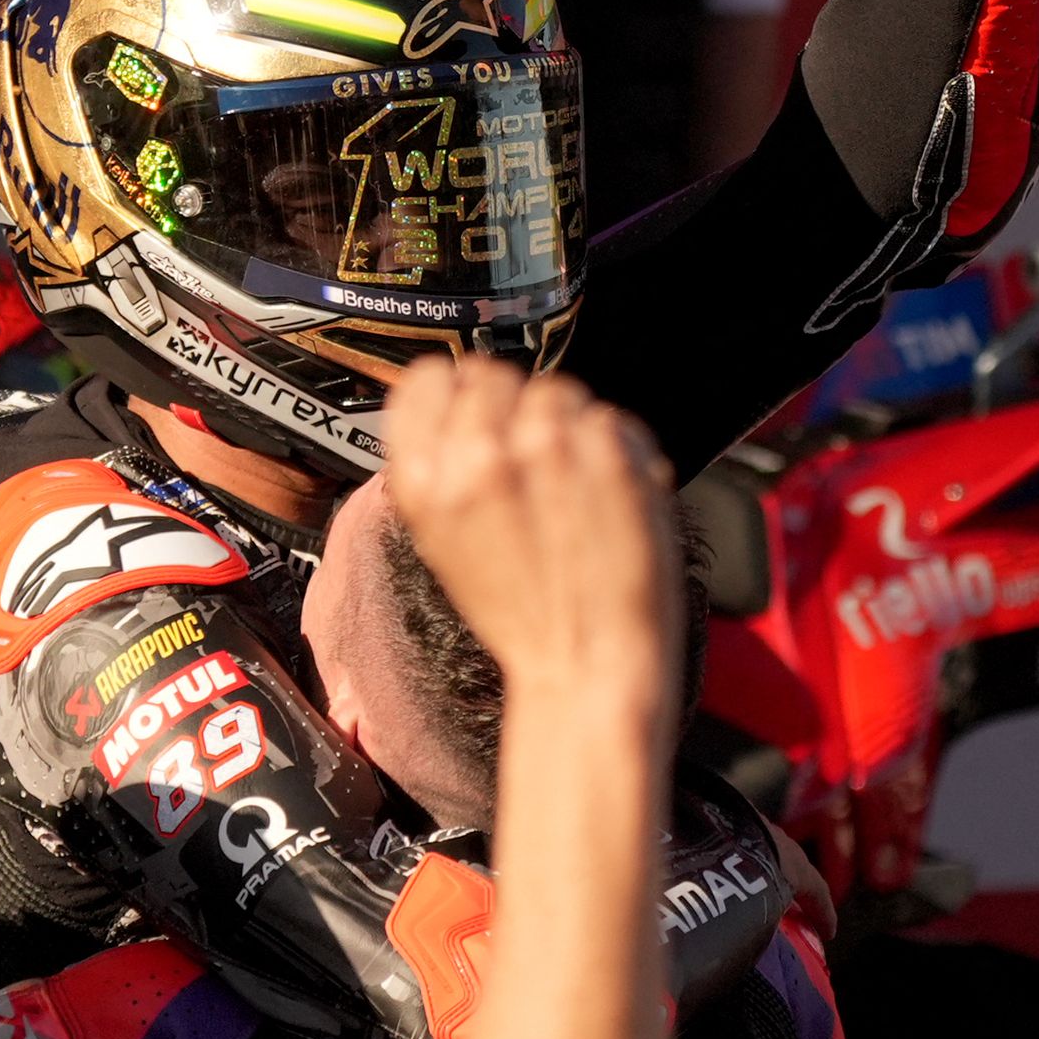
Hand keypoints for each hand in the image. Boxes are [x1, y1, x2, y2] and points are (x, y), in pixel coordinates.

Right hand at [384, 357, 681, 707]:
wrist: (588, 664)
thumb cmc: (522, 615)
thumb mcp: (442, 543)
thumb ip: (441, 467)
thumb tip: (452, 405)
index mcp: (425, 480)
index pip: (427, 378)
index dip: (453, 389)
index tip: (471, 404)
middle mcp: (480, 454)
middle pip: (493, 375)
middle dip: (513, 408)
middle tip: (533, 462)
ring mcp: (549, 447)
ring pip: (554, 388)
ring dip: (567, 424)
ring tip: (573, 486)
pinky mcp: (609, 453)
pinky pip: (608, 416)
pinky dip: (614, 446)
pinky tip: (607, 493)